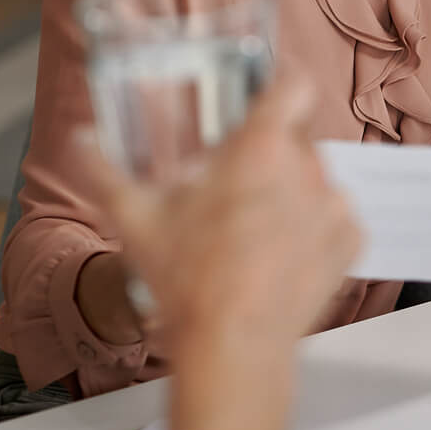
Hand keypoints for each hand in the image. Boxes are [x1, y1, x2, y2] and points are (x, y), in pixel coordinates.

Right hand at [85, 76, 362, 429]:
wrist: (231, 348)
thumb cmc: (186, 281)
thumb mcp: (134, 218)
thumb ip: (102, 169)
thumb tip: (80, 140)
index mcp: (260, 149)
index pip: (293, 85)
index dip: (283, 81)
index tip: (270, 89)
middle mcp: (307, 170)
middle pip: (297, 137)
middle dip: (270, 151)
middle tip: (236, 181)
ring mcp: (333, 207)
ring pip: (316, 177)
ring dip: (292, 190)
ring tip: (254, 225)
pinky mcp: (350, 243)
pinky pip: (337, 217)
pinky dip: (315, 227)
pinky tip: (281, 249)